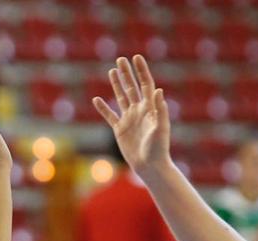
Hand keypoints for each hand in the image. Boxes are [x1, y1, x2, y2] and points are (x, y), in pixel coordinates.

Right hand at [92, 55, 170, 173]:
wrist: (150, 166)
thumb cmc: (158, 148)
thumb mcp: (161, 128)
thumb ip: (160, 109)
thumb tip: (158, 90)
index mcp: (150, 108)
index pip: (145, 84)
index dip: (141, 71)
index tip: (136, 57)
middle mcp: (140, 111)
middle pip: (132, 87)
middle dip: (127, 73)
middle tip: (121, 60)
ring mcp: (129, 119)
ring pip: (121, 97)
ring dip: (117, 85)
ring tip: (112, 71)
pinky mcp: (120, 130)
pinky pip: (110, 116)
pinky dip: (103, 108)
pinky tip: (97, 99)